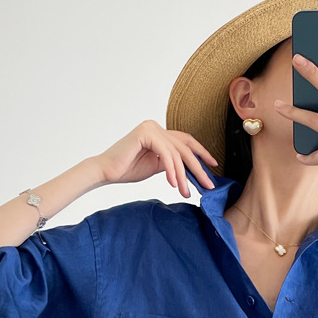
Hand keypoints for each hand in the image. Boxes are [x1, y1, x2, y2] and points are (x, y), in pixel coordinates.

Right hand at [94, 120, 217, 196]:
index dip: (201, 153)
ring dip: (183, 175)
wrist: (105, 171)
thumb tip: (187, 169)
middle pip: (184, 147)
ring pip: (177, 153)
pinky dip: (172, 170)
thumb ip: (170, 163)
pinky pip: (166, 154)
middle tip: (208, 184)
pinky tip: (173, 184)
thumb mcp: (155, 166)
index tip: (213, 166)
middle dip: (198, 167)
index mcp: (158, 132)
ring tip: (186, 192)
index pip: (185, 141)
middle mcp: (156, 126)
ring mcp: (151, 127)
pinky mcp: (145, 133)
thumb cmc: (126, 169)